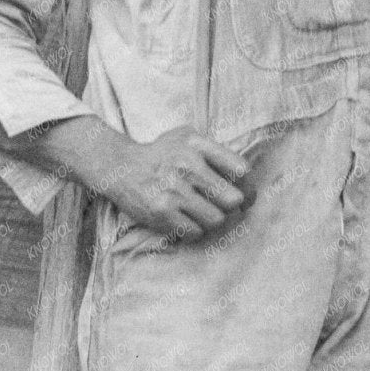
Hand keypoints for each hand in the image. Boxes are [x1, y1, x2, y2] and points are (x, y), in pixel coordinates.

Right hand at [99, 125, 252, 240]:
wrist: (121, 167)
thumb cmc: (163, 155)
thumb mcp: (188, 138)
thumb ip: (217, 154)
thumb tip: (248, 185)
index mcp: (197, 144)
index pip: (241, 170)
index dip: (247, 186)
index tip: (243, 193)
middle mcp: (186, 165)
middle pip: (233, 200)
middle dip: (230, 206)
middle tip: (221, 205)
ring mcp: (173, 190)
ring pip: (216, 220)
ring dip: (211, 219)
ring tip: (200, 211)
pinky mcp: (161, 212)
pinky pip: (196, 232)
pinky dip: (194, 230)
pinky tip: (185, 219)